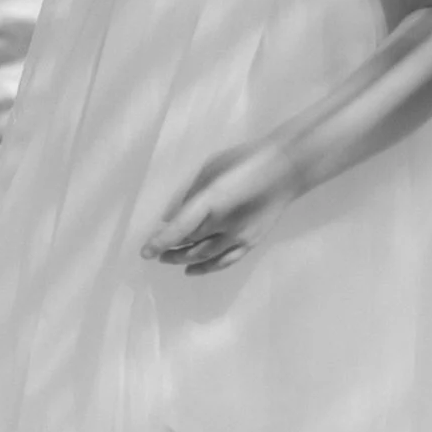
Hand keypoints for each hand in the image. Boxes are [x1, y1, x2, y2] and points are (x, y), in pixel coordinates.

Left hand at [140, 145, 292, 274]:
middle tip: (155, 251)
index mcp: (212, 199)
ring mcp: (240, 236)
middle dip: (169, 249)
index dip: (161, 242)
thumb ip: (192, 192)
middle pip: (190, 243)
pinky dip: (207, 268)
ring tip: (168, 260)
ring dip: (184, 259)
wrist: (287, 169)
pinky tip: (193, 270)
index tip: (145, 253)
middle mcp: (225, 222)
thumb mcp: (212, 167)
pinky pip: (225, 260)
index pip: (180, 228)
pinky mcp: (252, 242)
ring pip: (205, 256)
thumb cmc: (246, 160)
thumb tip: (173, 214)